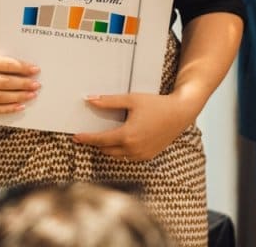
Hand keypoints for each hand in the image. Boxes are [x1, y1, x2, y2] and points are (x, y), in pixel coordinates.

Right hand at [0, 51, 39, 113]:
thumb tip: (22, 70)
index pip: (5, 65)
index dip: (22, 68)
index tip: (35, 70)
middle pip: (5, 83)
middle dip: (23, 84)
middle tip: (36, 84)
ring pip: (1, 97)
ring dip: (19, 96)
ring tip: (32, 95)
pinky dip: (8, 108)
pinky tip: (20, 106)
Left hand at [73, 91, 197, 160]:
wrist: (180, 113)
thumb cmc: (156, 104)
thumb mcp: (131, 100)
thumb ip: (108, 101)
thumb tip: (89, 99)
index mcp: (127, 136)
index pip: (100, 141)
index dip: (86, 139)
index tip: (75, 137)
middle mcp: (134, 149)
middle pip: (106, 150)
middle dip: (95, 144)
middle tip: (85, 136)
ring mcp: (142, 155)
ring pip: (117, 156)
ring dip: (107, 148)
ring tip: (100, 138)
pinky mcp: (148, 156)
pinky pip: (128, 157)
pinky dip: (120, 151)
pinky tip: (118, 141)